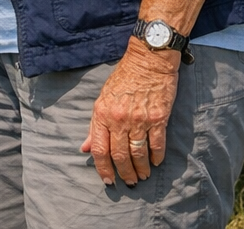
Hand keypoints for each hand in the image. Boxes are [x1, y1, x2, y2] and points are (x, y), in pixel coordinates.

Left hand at [81, 40, 179, 186]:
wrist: (147, 61)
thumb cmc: (123, 79)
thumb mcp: (102, 100)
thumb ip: (95, 127)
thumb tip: (85, 148)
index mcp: (102, 114)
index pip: (99, 149)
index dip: (103, 169)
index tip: (108, 180)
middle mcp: (119, 119)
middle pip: (120, 155)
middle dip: (124, 173)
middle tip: (129, 182)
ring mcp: (139, 119)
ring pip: (138, 153)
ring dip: (140, 169)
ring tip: (142, 176)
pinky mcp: (158, 118)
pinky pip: (157, 144)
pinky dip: (156, 157)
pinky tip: (155, 163)